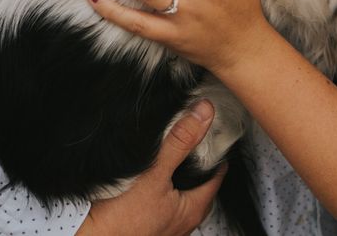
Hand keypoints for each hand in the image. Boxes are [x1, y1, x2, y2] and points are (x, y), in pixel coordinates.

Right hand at [76, 100, 225, 235]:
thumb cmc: (118, 221)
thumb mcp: (155, 173)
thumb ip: (181, 142)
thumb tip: (203, 114)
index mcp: (189, 212)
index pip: (215, 180)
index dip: (218, 159)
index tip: (218, 142)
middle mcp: (178, 225)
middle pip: (198, 193)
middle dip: (200, 172)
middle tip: (198, 150)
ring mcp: (158, 230)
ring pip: (177, 202)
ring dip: (177, 183)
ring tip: (172, 162)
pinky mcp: (139, 230)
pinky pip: (157, 207)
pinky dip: (158, 192)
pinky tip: (146, 182)